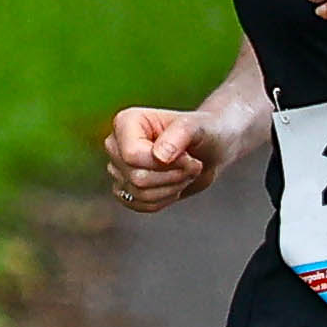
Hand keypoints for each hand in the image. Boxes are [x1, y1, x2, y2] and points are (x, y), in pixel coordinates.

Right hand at [104, 103, 223, 212]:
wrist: (210, 149)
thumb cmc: (204, 132)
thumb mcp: (198, 127)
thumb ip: (180, 134)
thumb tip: (159, 156)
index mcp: (126, 122)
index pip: (132, 155)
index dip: (164, 164)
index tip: (188, 156)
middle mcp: (116, 144)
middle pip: (136, 177)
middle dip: (172, 176)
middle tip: (192, 165)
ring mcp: (119, 168)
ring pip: (139, 194)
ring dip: (172, 188)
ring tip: (185, 172)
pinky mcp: (126, 188)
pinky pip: (140, 205)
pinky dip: (164, 199)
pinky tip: (175, 184)